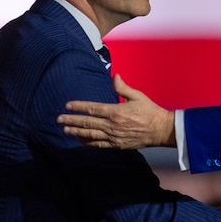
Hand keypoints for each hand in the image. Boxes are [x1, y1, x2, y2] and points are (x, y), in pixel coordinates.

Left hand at [58, 74, 175, 149]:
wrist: (161, 130)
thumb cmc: (149, 111)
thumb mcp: (137, 96)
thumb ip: (123, 87)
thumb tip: (114, 76)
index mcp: (116, 112)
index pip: (92, 108)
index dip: (78, 107)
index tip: (67, 105)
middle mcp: (112, 125)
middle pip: (88, 123)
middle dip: (72, 120)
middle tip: (59, 119)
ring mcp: (114, 137)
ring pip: (91, 135)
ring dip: (76, 132)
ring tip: (65, 130)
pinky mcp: (117, 145)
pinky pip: (99, 144)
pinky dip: (88, 142)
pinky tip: (80, 140)